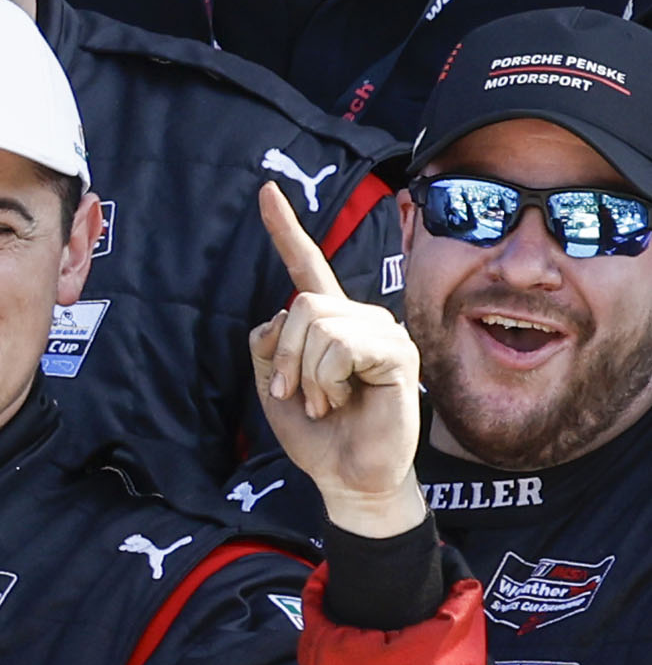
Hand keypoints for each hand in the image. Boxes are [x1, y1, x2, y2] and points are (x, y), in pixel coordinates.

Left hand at [253, 182, 428, 530]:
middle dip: (285, 356)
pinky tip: (343, 400)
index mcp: (329, 320)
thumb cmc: (316, 431)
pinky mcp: (398, 354)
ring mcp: (384, 332)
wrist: (345, 474)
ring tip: (326, 401)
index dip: (285, 229)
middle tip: (298, 394)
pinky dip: (326, 380)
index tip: (265, 189)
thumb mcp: (274, 382)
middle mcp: (360, 318)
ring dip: (307, 374)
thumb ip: (269, 343)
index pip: (306, 266)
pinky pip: (341, 347)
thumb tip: (282, 314)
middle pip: (302, 303)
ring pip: (318, 324)